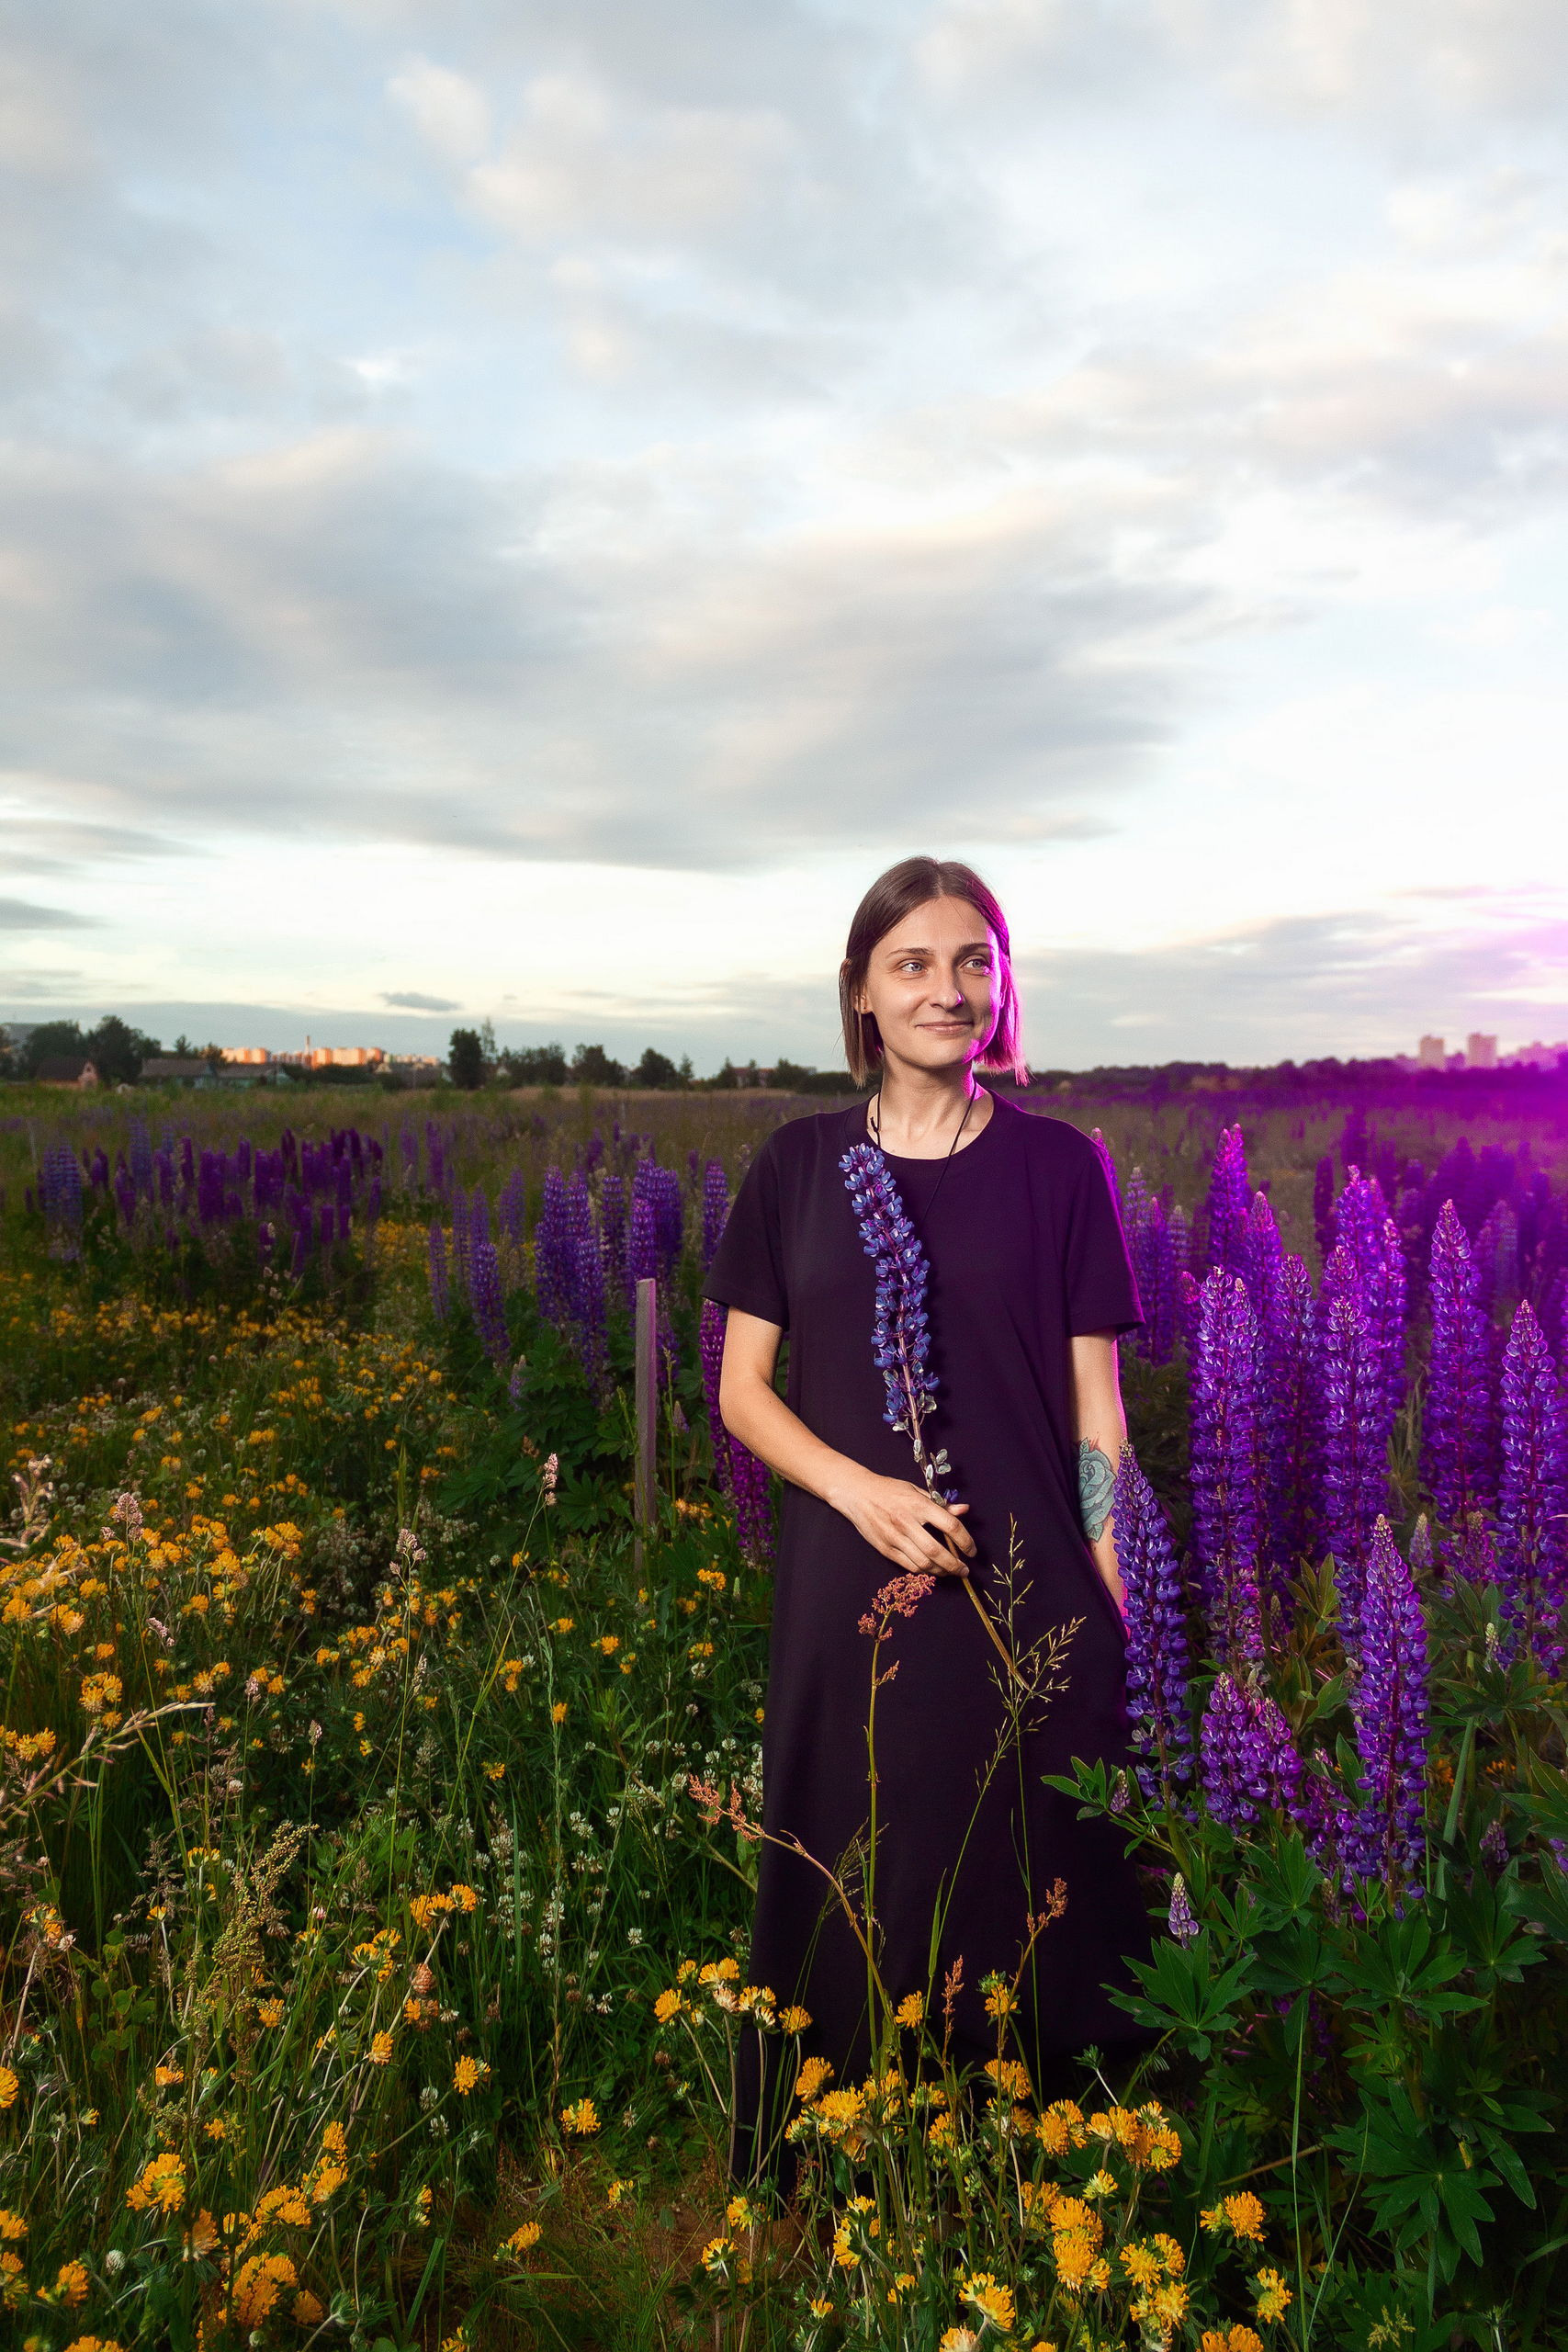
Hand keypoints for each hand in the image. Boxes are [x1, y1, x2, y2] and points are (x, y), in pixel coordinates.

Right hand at [824, 1469, 973, 1574]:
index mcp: (918, 1505)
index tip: (972, 1551)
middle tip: (964, 1570)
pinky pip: (909, 1566)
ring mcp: (894, 1538)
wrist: (857, 1494)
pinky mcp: (885, 1549)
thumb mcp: (916, 1491)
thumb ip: (941, 1504)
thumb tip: (964, 1510)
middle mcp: (906, 1522)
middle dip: (954, 1565)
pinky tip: (931, 1570)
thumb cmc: (889, 1490)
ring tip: (949, 1571)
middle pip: (936, 1551)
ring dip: (940, 1571)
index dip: (965, 1541)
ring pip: (923, 1563)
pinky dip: (923, 1571)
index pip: (950, 1525)